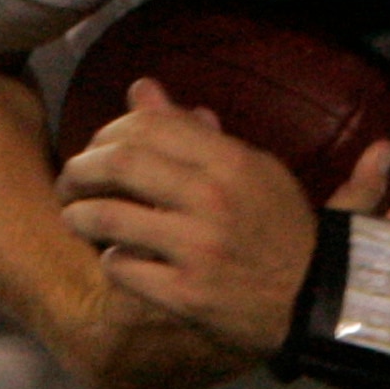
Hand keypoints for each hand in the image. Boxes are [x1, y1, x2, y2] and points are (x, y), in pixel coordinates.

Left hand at [55, 80, 389, 360]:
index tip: (97, 147)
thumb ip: (194, 130)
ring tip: (74, 217)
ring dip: (80, 214)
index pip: (145, 126)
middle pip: (118, 163)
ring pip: (110, 216)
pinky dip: (109, 260)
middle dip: (80, 169)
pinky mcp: (187, 294)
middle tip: (70, 181)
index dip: (107, 132)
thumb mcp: (251, 168)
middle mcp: (212, 199)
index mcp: (230, 162)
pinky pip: (123, 267)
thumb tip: (141, 88)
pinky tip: (113, 258)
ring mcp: (198, 248)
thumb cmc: (281, 228)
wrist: (319, 300)